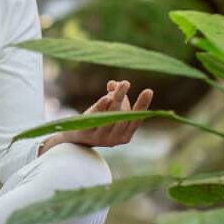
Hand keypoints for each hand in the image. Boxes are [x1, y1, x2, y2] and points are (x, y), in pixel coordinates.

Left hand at [39, 80, 153, 152]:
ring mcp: (99, 138)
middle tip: (126, 83)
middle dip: (123, 98)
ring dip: (115, 100)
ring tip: (120, 86)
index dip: (142, 106)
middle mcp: (114, 140)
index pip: (136, 120)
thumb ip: (113, 95)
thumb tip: (113, 83)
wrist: (75, 138)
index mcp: (124, 136)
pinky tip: (106, 98)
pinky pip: (95, 119)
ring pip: (110, 117)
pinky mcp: (86, 133)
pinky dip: (101, 107)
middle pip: (122, 117)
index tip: (149, 90)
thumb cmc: (98, 121)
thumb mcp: (108, 109)